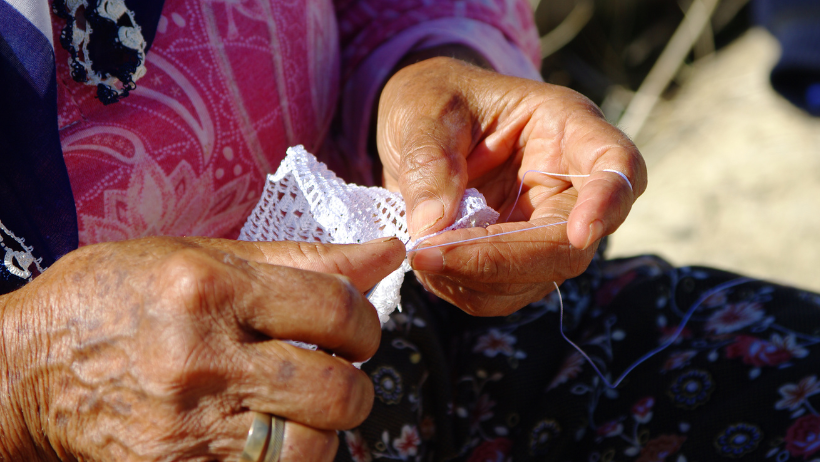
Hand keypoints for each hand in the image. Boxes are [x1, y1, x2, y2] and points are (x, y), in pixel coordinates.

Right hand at [0, 236, 404, 460]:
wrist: (25, 370)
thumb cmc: (115, 297)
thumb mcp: (202, 256)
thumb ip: (304, 258)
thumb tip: (388, 254)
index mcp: (209, 289)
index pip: (336, 309)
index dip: (364, 323)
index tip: (352, 330)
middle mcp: (200, 358)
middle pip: (336, 390)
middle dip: (356, 384)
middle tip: (338, 372)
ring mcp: (187, 426)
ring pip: (309, 448)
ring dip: (324, 431)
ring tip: (302, 408)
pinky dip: (283, 457)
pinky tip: (266, 431)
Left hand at [377, 57, 645, 315]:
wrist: (420, 126)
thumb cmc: (434, 100)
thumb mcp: (423, 110)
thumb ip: (428, 159)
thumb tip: (432, 226)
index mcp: (565, 127)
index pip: (616, 165)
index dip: (608, 202)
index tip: (582, 233)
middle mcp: (568, 182)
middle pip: (571, 243)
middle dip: (500, 258)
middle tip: (426, 253)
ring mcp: (547, 227)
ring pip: (537, 278)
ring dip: (473, 279)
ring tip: (417, 251)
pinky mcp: (519, 259)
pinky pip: (503, 294)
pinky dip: (462, 288)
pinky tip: (429, 262)